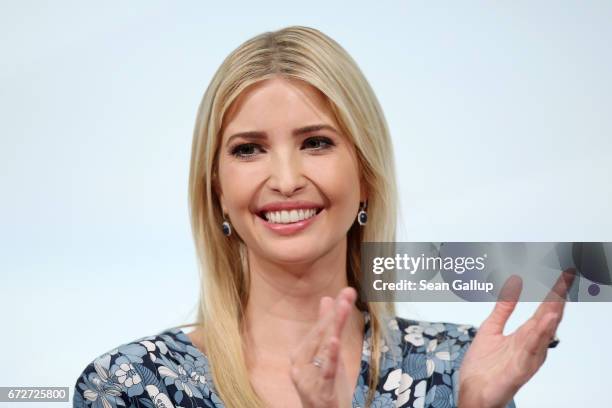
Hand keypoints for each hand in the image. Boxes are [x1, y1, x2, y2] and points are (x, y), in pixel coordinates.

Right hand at [289, 287, 356, 407]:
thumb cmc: (325, 388)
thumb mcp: (327, 356)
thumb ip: (325, 328)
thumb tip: (326, 298)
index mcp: (301, 353)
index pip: (320, 327)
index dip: (335, 309)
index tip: (348, 292)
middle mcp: (299, 364)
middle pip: (321, 334)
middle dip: (337, 313)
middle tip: (348, 294)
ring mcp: (307, 378)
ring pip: (324, 349)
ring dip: (335, 327)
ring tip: (343, 309)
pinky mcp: (319, 392)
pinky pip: (326, 372)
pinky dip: (330, 356)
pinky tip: (335, 340)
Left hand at [458, 269, 575, 407]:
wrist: (472, 393)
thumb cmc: (483, 367)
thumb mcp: (491, 328)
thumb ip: (504, 306)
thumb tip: (514, 282)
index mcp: (524, 336)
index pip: (544, 310)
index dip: (554, 292)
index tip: (563, 275)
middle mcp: (530, 346)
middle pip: (548, 319)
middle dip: (558, 299)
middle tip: (567, 279)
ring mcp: (526, 358)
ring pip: (543, 335)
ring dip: (551, 317)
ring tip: (558, 299)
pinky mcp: (520, 369)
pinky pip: (531, 350)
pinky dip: (539, 336)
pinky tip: (545, 323)